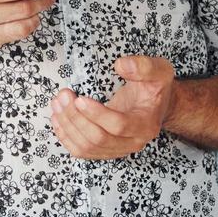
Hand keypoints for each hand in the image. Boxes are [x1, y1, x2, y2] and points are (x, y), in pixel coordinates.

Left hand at [50, 55, 176, 159]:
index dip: (97, 114)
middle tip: (63, 95)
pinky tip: (57, 118)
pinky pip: (81, 151)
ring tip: (58, 103)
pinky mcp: (104, 150)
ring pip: (87, 147)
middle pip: (98, 138)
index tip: (79, 98)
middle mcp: (132, 142)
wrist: (155, 105)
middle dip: (76, 118)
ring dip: (67, 126)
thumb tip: (121, 65)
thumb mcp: (159, 71)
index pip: (118, 125)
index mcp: (145, 125)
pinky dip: (66, 136)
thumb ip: (144, 67)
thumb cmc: (155, 88)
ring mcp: (117, 149)